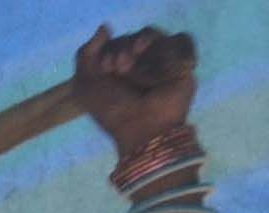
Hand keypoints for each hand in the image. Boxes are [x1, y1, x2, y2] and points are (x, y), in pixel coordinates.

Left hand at [74, 24, 197, 156]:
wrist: (140, 130)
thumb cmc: (112, 113)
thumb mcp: (85, 86)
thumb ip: (85, 53)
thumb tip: (106, 28)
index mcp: (121, 70)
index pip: (117, 42)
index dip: (109, 48)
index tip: (105, 67)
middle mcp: (142, 67)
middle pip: (135, 37)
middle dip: (124, 46)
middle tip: (119, 68)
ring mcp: (163, 66)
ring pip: (156, 36)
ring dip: (144, 41)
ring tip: (135, 60)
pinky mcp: (183, 68)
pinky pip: (183, 42)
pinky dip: (174, 46)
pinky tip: (162, 59)